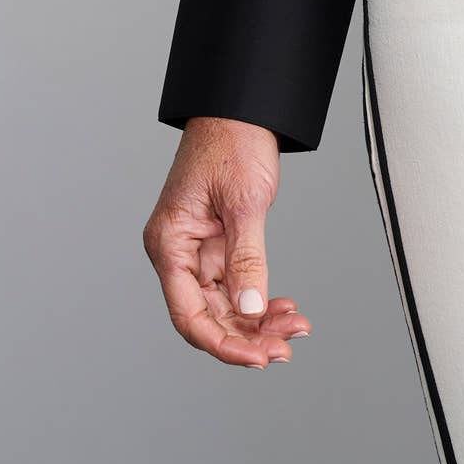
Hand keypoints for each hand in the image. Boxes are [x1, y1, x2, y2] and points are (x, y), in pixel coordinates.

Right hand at [143, 116, 312, 367]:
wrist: (242, 106)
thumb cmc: (233, 140)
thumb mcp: (244, 202)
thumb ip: (246, 258)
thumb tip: (249, 308)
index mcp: (170, 243)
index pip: (189, 314)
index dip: (222, 343)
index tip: (257, 358)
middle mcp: (178, 252)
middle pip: (208, 315)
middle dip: (247, 335)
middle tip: (285, 348)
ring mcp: (197, 249)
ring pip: (224, 303)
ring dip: (257, 320)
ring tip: (294, 328)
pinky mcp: (216, 243)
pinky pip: (234, 283)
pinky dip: (258, 297)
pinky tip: (283, 308)